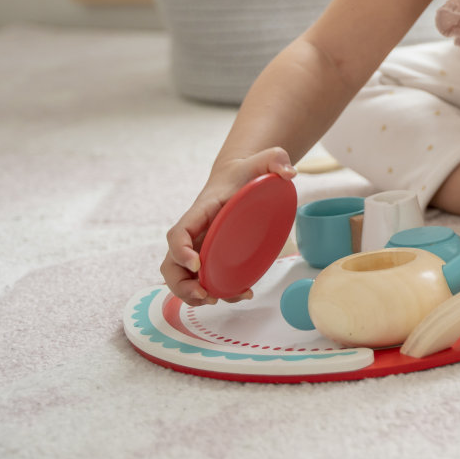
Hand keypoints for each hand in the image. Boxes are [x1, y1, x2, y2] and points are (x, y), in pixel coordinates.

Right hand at [161, 146, 296, 306]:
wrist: (241, 177)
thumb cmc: (248, 171)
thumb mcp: (264, 159)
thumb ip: (276, 158)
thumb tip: (289, 173)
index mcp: (202, 211)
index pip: (178, 233)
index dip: (181, 251)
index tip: (197, 264)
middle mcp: (195, 232)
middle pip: (171, 263)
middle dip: (181, 284)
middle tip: (205, 294)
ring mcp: (201, 246)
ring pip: (183, 277)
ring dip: (193, 294)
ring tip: (217, 300)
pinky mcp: (212, 256)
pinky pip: (205, 279)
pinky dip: (217, 291)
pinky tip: (241, 293)